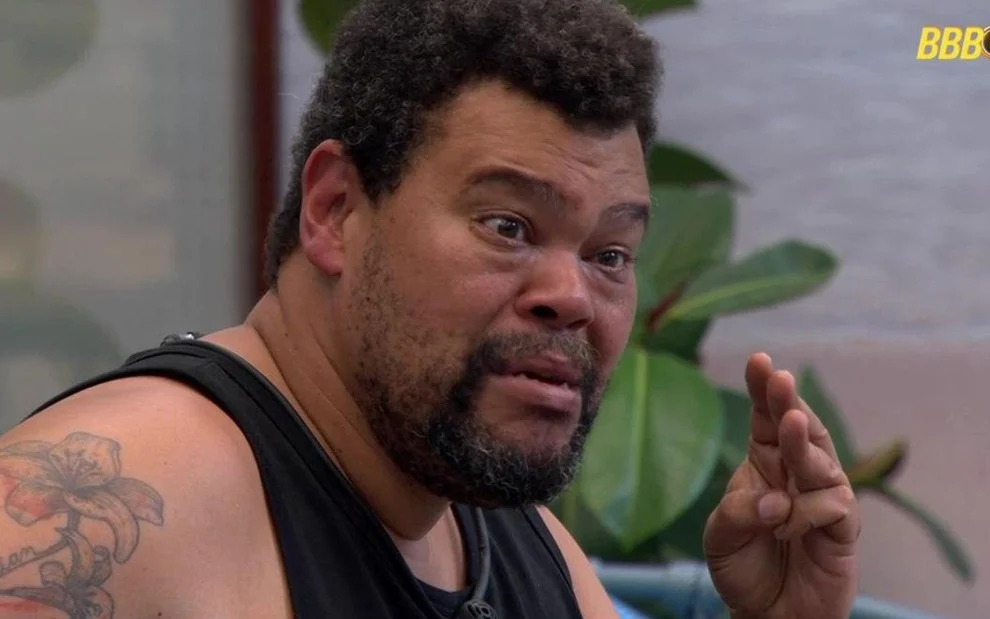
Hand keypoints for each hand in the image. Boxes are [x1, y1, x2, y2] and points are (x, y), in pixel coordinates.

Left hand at [703, 353, 859, 618]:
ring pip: (819, 458)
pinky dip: (804, 513)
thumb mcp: (720, 534)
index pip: (764, 419)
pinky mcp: (843, 527)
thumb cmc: (741, 565)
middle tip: (779, 378)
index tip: (760, 361)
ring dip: (802, 443)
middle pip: (799, 427)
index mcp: (764, 462)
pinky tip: (784, 529)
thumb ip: (738, 512)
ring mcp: (821, 496)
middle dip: (789, 400)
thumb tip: (775, 501)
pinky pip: (831, 504)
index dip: (763, 391)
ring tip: (789, 425)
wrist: (764, 612)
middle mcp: (795, 473)